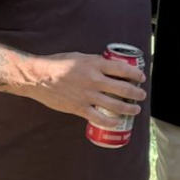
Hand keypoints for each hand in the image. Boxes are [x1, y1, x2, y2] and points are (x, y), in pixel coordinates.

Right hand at [11, 51, 146, 120]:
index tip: (141, 77)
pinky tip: (117, 122)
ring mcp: (87, 95)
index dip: (136, 74)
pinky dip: (111, 122)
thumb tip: (109, 68)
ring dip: (129, 108)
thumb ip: (95, 63)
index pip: (122, 68)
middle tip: (141, 95)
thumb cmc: (57, 64)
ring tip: (135, 109)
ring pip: (115, 105)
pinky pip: (99, 118)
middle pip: (123, 88)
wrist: (37, 77)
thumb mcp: (79, 57)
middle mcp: (94, 79)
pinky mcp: (79, 108)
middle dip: (137, 93)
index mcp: (95, 64)